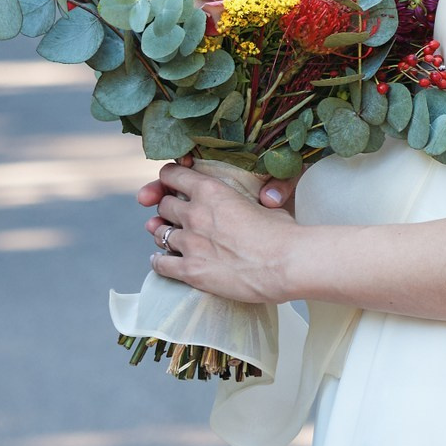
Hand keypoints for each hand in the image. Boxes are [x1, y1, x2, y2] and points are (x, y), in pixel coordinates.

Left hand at [140, 163, 298, 304]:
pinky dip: (158, 261)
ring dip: (164, 234)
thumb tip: (251, 202)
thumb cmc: (282, 233)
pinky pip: (159, 264)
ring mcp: (190, 243)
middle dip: (169, 209)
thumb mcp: (261, 204)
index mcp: (212, 190)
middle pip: (164, 205)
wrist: (287, 264)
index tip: (171, 183)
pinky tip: (162, 261)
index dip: (170, 178)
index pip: (172, 175)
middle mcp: (195, 213)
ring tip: (170, 238)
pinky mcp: (190, 270)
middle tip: (177, 215)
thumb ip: (241, 200)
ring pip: (159, 232)